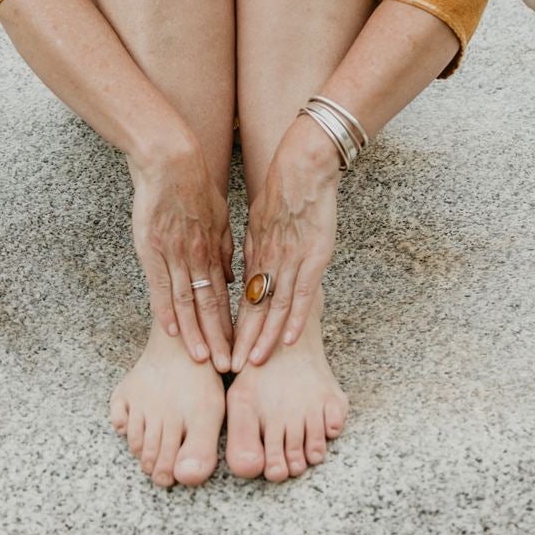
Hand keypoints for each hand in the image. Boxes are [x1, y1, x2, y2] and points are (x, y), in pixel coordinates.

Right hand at [129, 144, 234, 370]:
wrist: (171, 161)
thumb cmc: (195, 187)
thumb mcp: (220, 217)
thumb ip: (225, 250)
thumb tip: (230, 280)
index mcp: (216, 250)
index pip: (226, 296)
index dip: (232, 325)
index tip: (240, 348)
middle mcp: (199, 257)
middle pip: (210, 306)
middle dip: (219, 339)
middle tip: (226, 368)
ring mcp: (175, 255)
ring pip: (188, 302)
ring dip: (195, 334)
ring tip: (202, 361)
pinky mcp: (152, 249)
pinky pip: (161, 286)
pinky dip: (166, 311)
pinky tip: (171, 333)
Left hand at [233, 121, 339, 370]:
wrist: (302, 165)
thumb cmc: (281, 190)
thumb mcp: (258, 222)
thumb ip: (253, 250)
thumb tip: (247, 274)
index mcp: (254, 255)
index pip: (240, 298)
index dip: (231, 325)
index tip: (221, 347)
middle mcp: (267, 262)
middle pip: (251, 309)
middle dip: (241, 340)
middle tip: (228, 368)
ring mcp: (290, 260)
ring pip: (273, 306)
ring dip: (263, 337)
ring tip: (253, 364)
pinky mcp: (313, 256)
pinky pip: (302, 293)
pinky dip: (295, 318)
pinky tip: (289, 340)